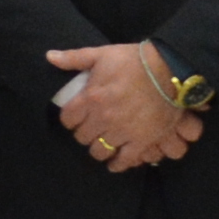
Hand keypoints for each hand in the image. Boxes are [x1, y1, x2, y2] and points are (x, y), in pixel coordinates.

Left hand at [51, 40, 194, 169]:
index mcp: (91, 97)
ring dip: (99, 149)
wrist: (169, 70)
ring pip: (99, 152)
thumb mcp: (102, 54)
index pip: (68, 119)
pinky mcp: (141, 141)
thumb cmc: (133, 60)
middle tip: (91, 130)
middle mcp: (103, 118)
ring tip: (102, 145)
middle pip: (82, 138)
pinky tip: (115, 162)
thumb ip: (74, 58)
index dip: (70, 120)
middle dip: (84, 134)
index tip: (75, 119)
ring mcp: (122, 131)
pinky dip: (117, 164)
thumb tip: (49, 56)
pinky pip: (124, 160)